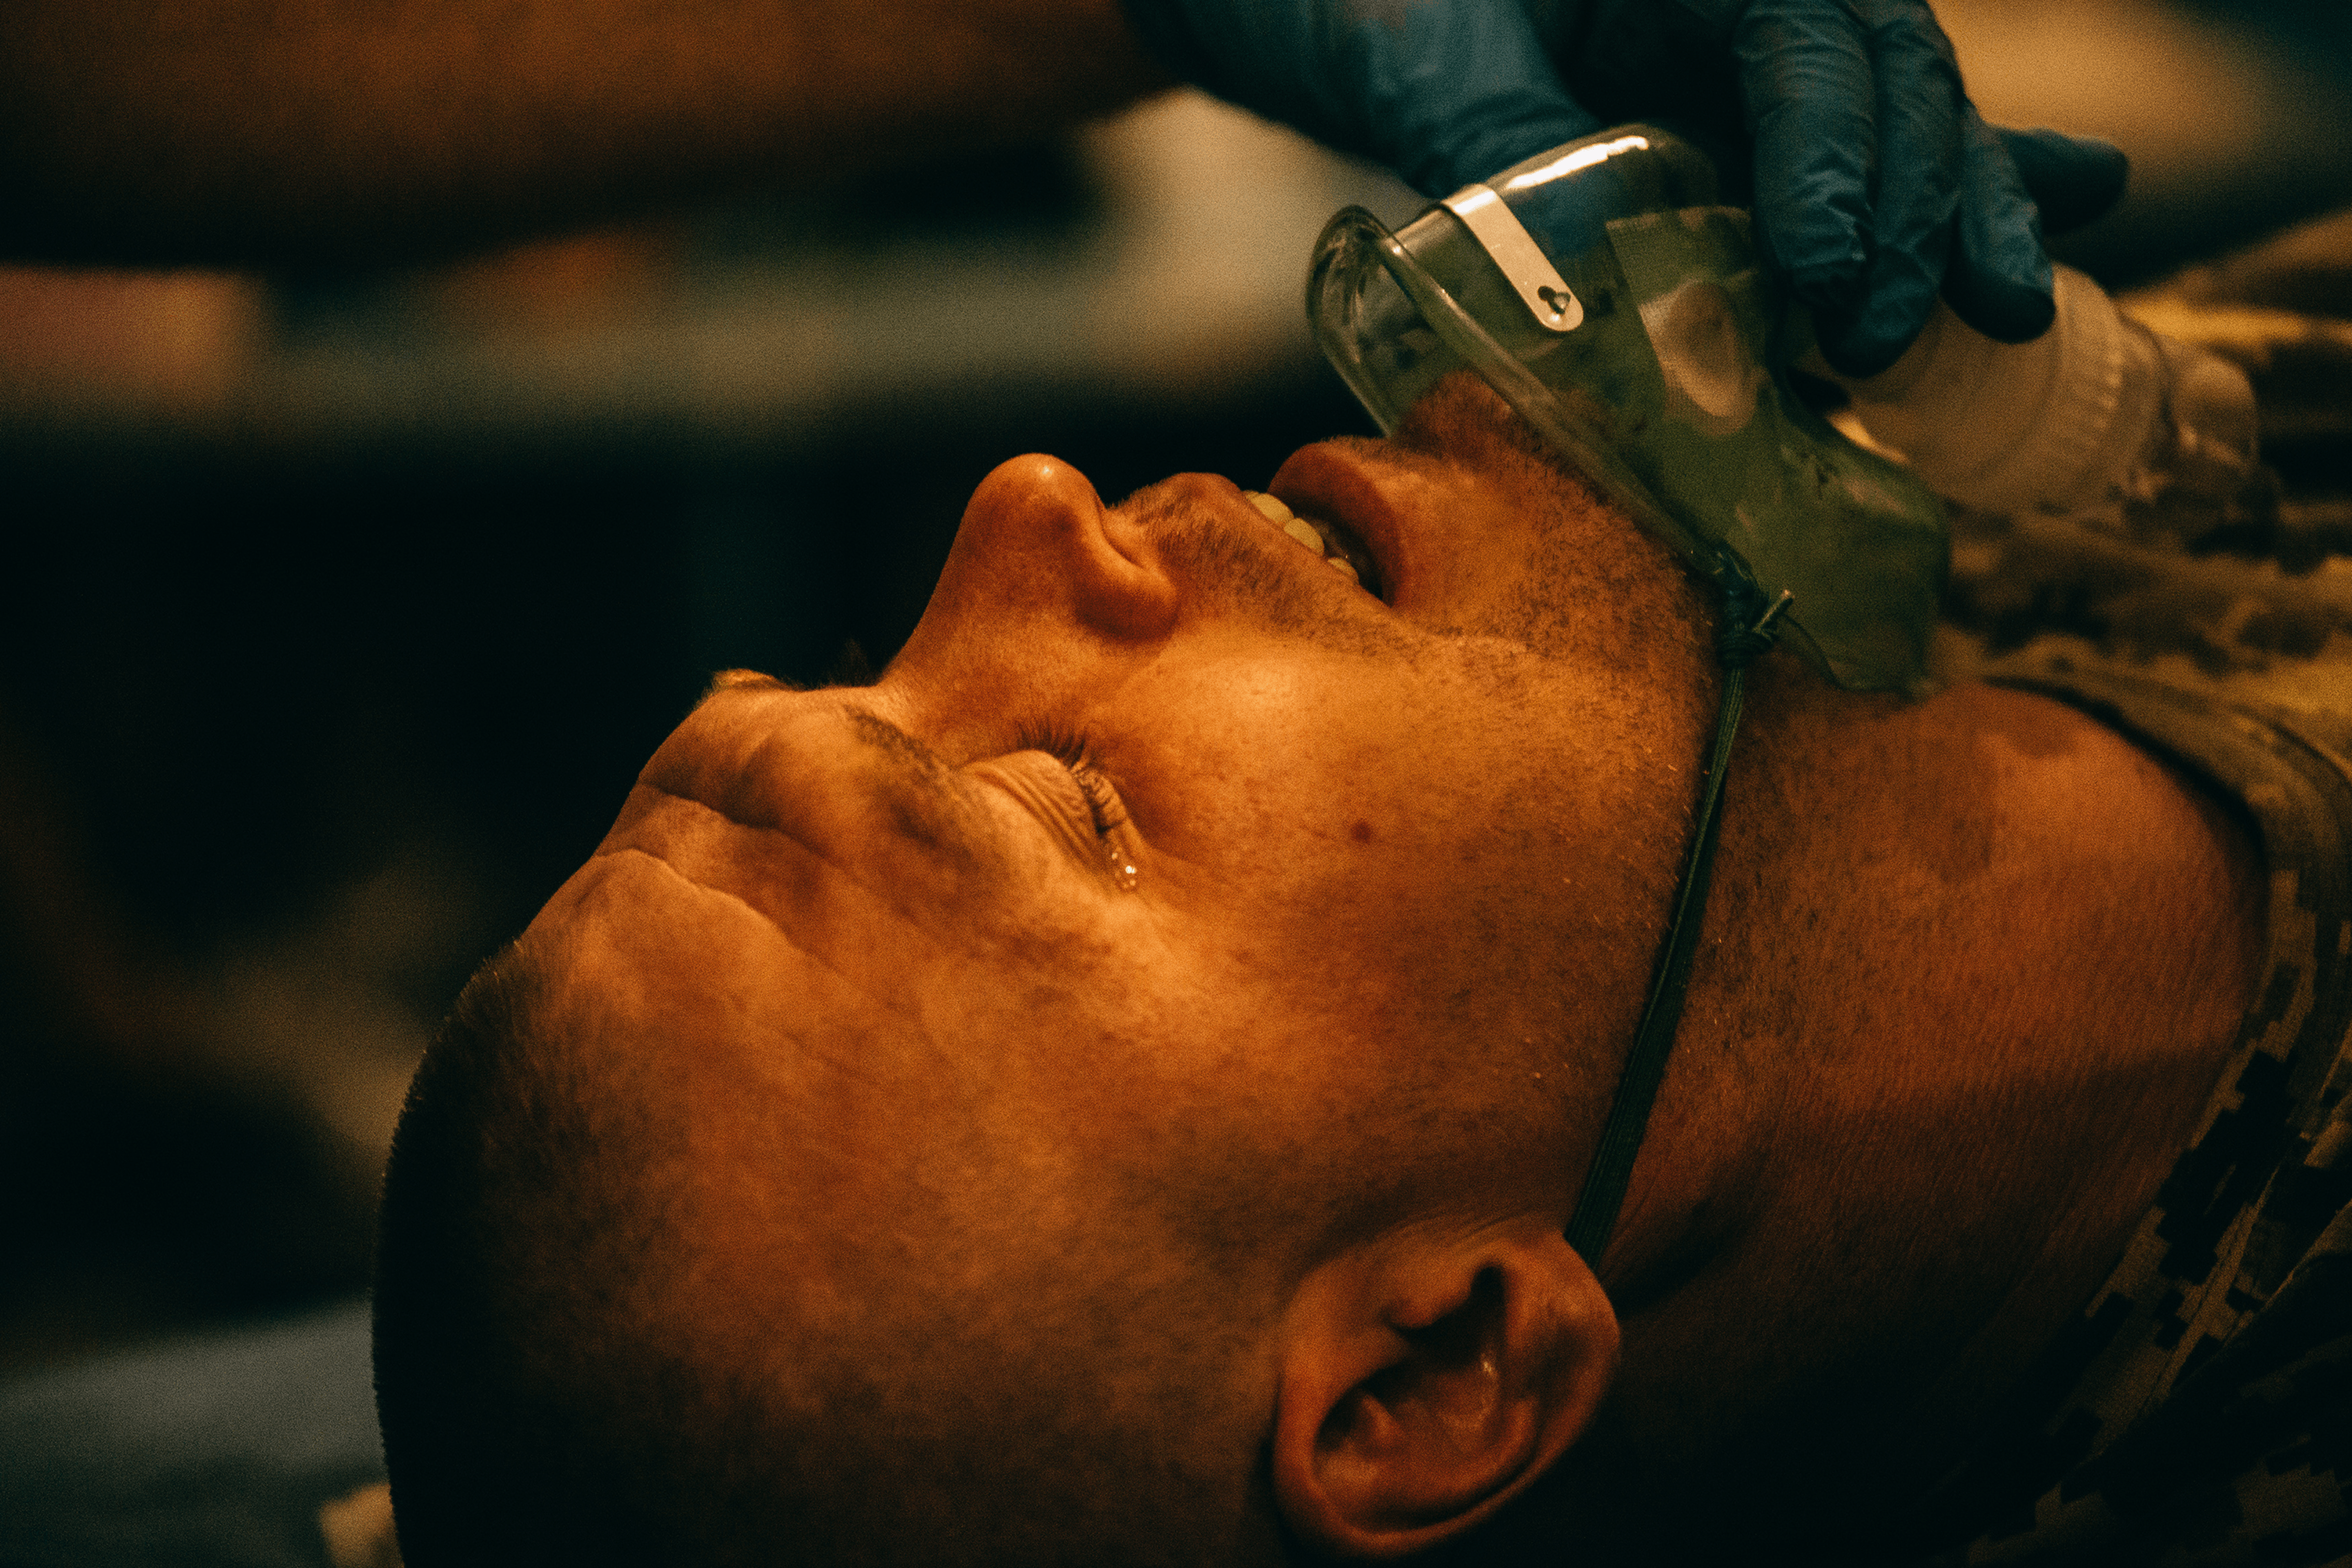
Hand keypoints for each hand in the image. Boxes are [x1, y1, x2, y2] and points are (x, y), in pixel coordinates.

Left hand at [1118, 0, 2126, 374]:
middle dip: (1925, 205)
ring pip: (1894, 128)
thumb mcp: (1415, 63)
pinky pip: (1841, 169)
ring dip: (1962, 212)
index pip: (1808, 42)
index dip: (1838, 162)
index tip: (1830, 279)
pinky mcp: (1722, 133)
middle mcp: (1734, 5)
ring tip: (2018, 302)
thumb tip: (1575, 288)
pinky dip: (1926, 206)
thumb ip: (1499, 150)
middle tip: (1924, 325)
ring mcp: (1738, 66)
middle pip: (1886, 84)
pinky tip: (2048, 223)